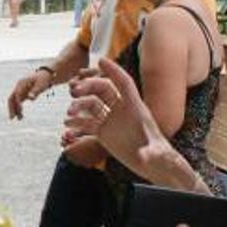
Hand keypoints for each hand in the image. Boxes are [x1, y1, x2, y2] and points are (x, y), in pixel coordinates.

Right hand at [7, 70, 50, 119]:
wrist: (46, 75)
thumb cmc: (44, 79)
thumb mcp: (41, 85)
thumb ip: (35, 91)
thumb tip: (30, 98)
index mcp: (21, 83)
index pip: (17, 94)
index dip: (18, 102)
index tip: (21, 110)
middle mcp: (18, 87)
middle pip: (11, 98)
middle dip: (11, 108)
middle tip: (12, 118)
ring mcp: (20, 91)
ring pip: (14, 102)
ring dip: (15, 110)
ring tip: (20, 119)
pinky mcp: (23, 94)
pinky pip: (18, 103)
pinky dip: (19, 109)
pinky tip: (21, 116)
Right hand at [64, 58, 170, 178]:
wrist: (153, 165)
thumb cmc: (158, 157)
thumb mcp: (155, 155)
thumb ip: (150, 154)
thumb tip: (144, 156)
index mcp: (136, 108)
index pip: (123, 83)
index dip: (113, 71)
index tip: (100, 60)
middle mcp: (122, 110)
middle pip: (103, 89)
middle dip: (88, 87)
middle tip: (75, 91)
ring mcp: (112, 120)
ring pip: (92, 105)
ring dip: (79, 106)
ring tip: (69, 114)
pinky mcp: (104, 132)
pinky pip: (87, 123)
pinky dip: (77, 123)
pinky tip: (68, 127)